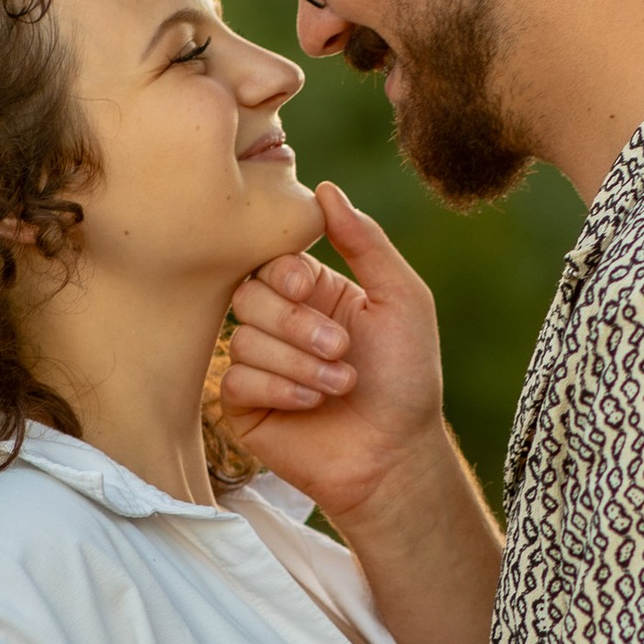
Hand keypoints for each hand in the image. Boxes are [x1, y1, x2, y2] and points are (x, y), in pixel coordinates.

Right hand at [219, 182, 447, 525]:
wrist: (398, 455)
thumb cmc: (408, 379)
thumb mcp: (402, 299)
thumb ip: (366, 242)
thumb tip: (325, 189)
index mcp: (314, 292)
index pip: (271, 259)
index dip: (283, 272)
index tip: (310, 289)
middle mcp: (282, 324)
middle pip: (249, 295)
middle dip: (297, 324)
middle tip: (343, 350)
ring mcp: (260, 365)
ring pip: (243, 339)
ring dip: (299, 362)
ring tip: (341, 385)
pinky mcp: (244, 407)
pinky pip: (235, 380)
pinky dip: (278, 387)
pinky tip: (311, 403)